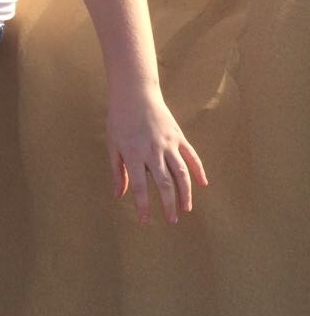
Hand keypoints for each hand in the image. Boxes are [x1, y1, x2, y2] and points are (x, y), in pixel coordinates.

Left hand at [106, 88, 207, 224]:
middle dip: (169, 204)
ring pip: (181, 173)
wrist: (135, 94)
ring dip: (185, 193)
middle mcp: (153, 151)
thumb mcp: (112, 146)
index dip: (143, 206)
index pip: (140, 187)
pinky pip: (192, 156)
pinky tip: (203, 184)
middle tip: (171, 220)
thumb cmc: (119, 121)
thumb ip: (117, 171)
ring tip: (186, 208)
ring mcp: (168, 143)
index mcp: (134, 155)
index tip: (145, 221)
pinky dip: (199, 171)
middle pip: (165, 183)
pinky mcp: (178, 136)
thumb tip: (118, 195)